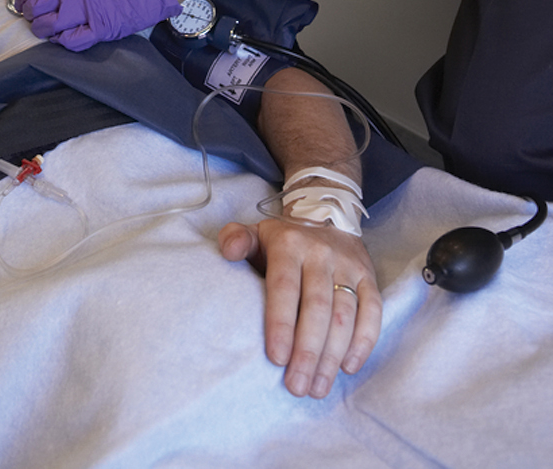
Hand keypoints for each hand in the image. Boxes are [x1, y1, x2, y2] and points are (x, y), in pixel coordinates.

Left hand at [14, 0, 180, 50]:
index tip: (22, 3)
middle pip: (35, 11)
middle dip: (30, 16)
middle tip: (34, 16)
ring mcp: (83, 13)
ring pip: (47, 28)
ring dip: (42, 30)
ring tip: (45, 28)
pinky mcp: (97, 29)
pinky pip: (70, 41)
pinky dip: (61, 41)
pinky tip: (61, 37)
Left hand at [219, 216, 380, 398]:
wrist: (326, 214)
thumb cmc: (284, 239)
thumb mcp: (255, 232)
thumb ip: (236, 239)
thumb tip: (228, 251)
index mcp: (289, 244)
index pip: (285, 286)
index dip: (281, 323)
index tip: (276, 359)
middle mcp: (320, 253)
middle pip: (317, 307)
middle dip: (307, 351)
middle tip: (297, 386)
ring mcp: (348, 265)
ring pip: (344, 314)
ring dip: (332, 354)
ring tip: (317, 387)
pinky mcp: (368, 277)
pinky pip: (372, 311)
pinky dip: (363, 341)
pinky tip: (348, 367)